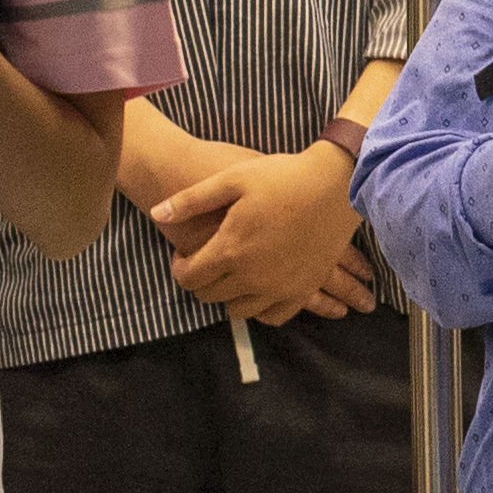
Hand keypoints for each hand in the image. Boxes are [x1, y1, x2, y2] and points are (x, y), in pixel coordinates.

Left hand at [154, 141, 372, 319]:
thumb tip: (156, 214)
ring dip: (228, 296)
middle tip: (205, 262)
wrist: (336, 183)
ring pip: (240, 311)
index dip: (179, 269)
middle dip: (200, 282)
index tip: (183, 256)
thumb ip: (191, 200)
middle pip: (211, 296)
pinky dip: (261, 309)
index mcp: (231, 250)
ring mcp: (280, 288)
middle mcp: (253, 277)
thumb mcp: (232, 178)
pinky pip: (274, 317)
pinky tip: (257, 291)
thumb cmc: (282, 176)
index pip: (190, 278)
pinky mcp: (303, 290)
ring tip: (231, 275)